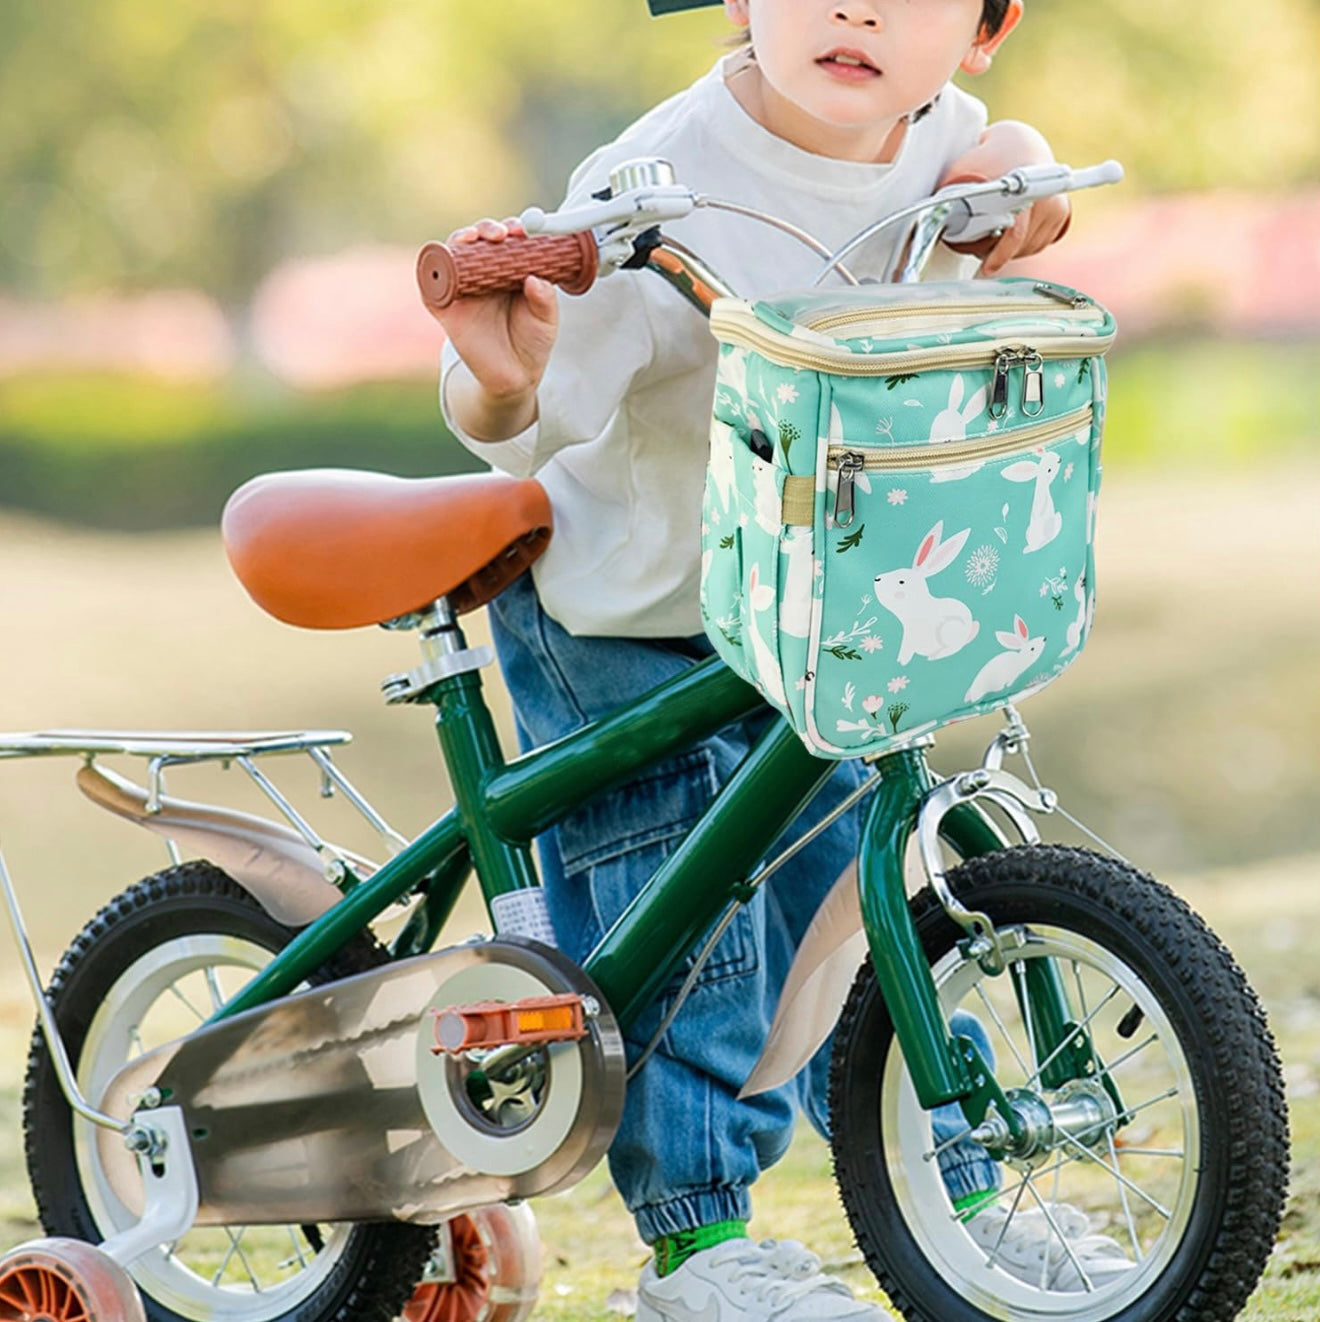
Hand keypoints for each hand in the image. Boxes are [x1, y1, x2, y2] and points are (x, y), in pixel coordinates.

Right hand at [435, 218, 559, 429]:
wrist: (514, 377)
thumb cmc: (531, 343)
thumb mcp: (547, 320)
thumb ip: (546, 300)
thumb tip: (536, 279)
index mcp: (509, 272)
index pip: (506, 241)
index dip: (511, 230)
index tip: (521, 230)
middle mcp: (484, 276)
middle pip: (478, 241)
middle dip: (487, 229)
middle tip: (501, 234)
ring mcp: (464, 290)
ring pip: (454, 254)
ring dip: (461, 240)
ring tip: (475, 239)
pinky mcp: (446, 309)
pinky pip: (432, 286)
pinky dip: (433, 270)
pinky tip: (446, 262)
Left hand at [940, 122, 1071, 275]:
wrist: (1019, 145)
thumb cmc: (990, 156)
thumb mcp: (965, 170)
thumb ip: (954, 194)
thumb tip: (934, 219)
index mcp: (1024, 186)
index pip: (1015, 232)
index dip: (999, 253)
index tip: (988, 267)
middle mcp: (1046, 196)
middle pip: (1019, 245)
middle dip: (996, 251)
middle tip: (978, 246)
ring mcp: (1056, 206)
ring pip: (1028, 248)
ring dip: (1009, 249)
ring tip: (995, 231)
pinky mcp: (1062, 215)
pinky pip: (1038, 245)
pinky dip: (1022, 245)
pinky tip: (1011, 230)